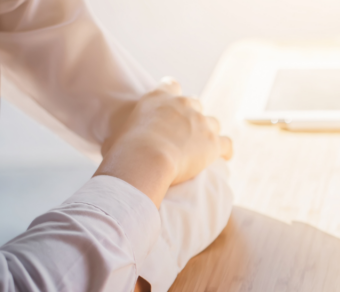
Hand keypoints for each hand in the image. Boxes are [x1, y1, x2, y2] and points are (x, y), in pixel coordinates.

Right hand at [96, 78, 233, 207]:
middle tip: (186, 132)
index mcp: (158, 97)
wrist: (146, 158)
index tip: (174, 102)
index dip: (174, 94)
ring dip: (209, 132)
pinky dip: (226, 150)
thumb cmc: (123, 150)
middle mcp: (183, 105)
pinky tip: (224, 157)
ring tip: (203, 147)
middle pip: (195, 103)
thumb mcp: (116, 134)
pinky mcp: (213, 143)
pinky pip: (227, 143)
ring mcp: (201, 122)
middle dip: (193, 115)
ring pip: (213, 122)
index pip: (171, 85)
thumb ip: (121, 135)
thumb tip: (112, 148)